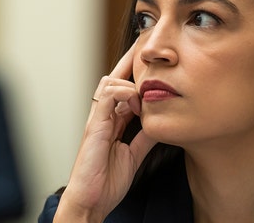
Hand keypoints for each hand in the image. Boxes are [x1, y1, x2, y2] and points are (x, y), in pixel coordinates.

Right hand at [54, 43, 156, 222]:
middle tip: (147, 52)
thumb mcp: (134, 153)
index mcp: (111, 121)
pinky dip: (123, 94)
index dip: (134, 73)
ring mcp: (97, 119)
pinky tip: (136, 104)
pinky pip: (107, 98)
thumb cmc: (107, 180)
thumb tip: (162, 121)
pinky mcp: (94, 126)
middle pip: (113, 78)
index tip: (149, 59)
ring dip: (129, 81)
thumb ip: (145, 136)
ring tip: (146, 87)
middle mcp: (102, 116)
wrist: (91, 200)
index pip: (122, 88)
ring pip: (108, 83)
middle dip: (129, 63)